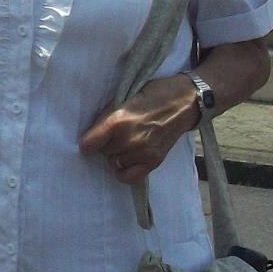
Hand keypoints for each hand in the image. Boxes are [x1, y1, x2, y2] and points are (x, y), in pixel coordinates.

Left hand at [79, 76, 197, 184]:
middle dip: (106, 144)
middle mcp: (129, 140)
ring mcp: (143, 152)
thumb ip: (108, 116)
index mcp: (118, 121)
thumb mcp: (125, 97)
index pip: (89, 143)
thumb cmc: (154, 94)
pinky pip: (129, 177)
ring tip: (126, 143)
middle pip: (103, 152)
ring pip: (114, 163)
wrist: (185, 102)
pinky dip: (125, 171)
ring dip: (116, 155)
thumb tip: (91, 133)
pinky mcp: (154, 161)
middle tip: (116, 134)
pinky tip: (128, 161)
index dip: (87, 142)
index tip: (90, 140)